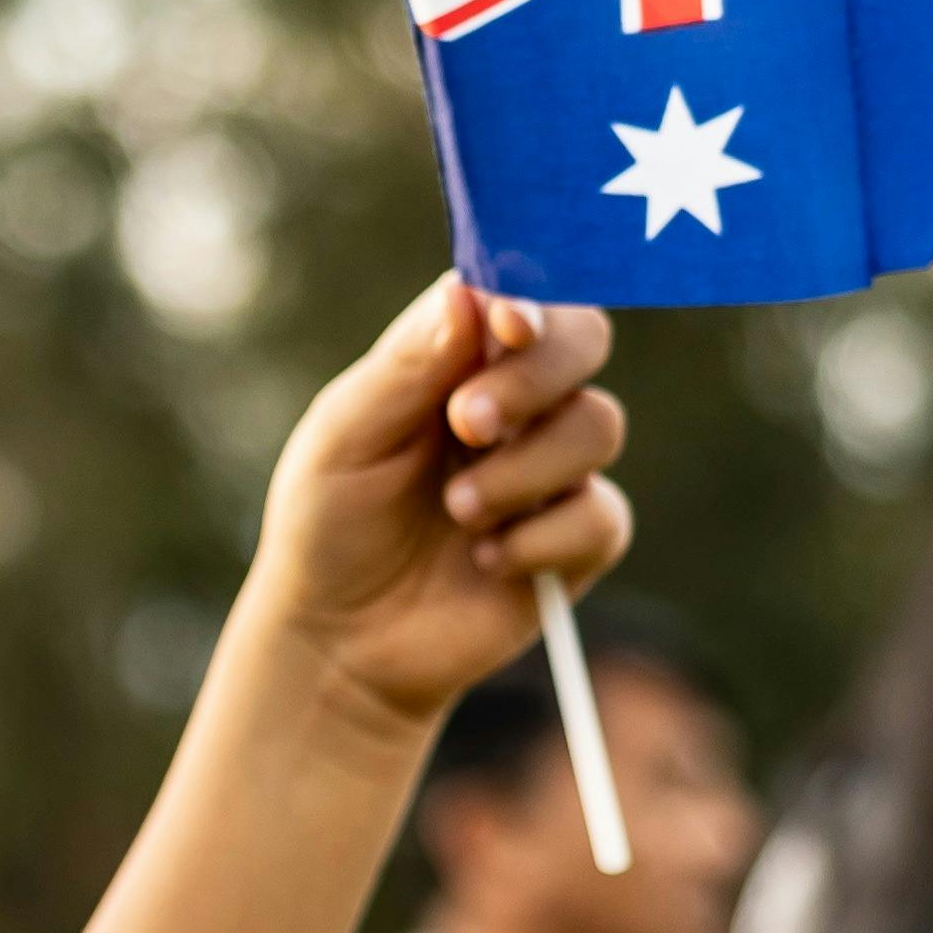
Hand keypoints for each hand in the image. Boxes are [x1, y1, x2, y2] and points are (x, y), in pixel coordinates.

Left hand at [239, 281, 628, 738]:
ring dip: (523, 471)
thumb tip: (468, 294)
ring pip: (598, 426)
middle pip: (584, 339)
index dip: (530, 298)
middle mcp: (515, 402)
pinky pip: (603, 517)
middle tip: (465, 424)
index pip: (519, 296)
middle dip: (534, 377)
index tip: (507, 323)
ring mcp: (550, 470)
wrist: (339, 638)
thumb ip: (407, 367)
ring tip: (457, 511)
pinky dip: (542, 539)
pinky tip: (486, 560)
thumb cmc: (329, 521)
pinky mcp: (574, 542)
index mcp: (457, 359)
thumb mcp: (345, 437)